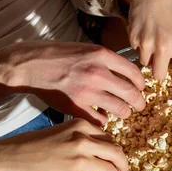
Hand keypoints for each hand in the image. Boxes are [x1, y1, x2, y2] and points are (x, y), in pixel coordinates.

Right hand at [0, 41, 145, 124]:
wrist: (30, 64)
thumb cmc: (58, 55)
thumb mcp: (86, 49)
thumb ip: (106, 59)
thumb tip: (128, 73)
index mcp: (102, 55)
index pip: (134, 72)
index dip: (142, 83)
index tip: (141, 88)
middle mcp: (97, 72)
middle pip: (131, 93)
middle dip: (138, 102)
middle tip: (139, 106)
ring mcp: (87, 91)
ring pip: (120, 109)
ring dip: (123, 113)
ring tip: (121, 113)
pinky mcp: (76, 107)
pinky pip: (100, 120)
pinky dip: (103, 121)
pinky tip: (101, 117)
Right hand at [0, 118, 133, 170]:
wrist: (9, 158)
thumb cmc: (31, 144)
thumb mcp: (60, 131)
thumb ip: (81, 136)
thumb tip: (101, 148)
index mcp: (81, 125)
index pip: (109, 137)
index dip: (112, 149)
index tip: (111, 156)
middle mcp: (83, 140)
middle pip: (116, 152)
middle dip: (121, 162)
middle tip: (121, 169)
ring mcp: (80, 160)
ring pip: (111, 169)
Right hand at [119, 0, 171, 84]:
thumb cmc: (170, 11)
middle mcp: (164, 47)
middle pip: (159, 76)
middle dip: (159, 73)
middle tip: (159, 65)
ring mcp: (147, 44)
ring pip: (146, 64)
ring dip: (148, 58)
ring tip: (152, 42)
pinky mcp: (134, 39)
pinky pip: (136, 51)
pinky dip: (140, 46)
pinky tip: (144, 32)